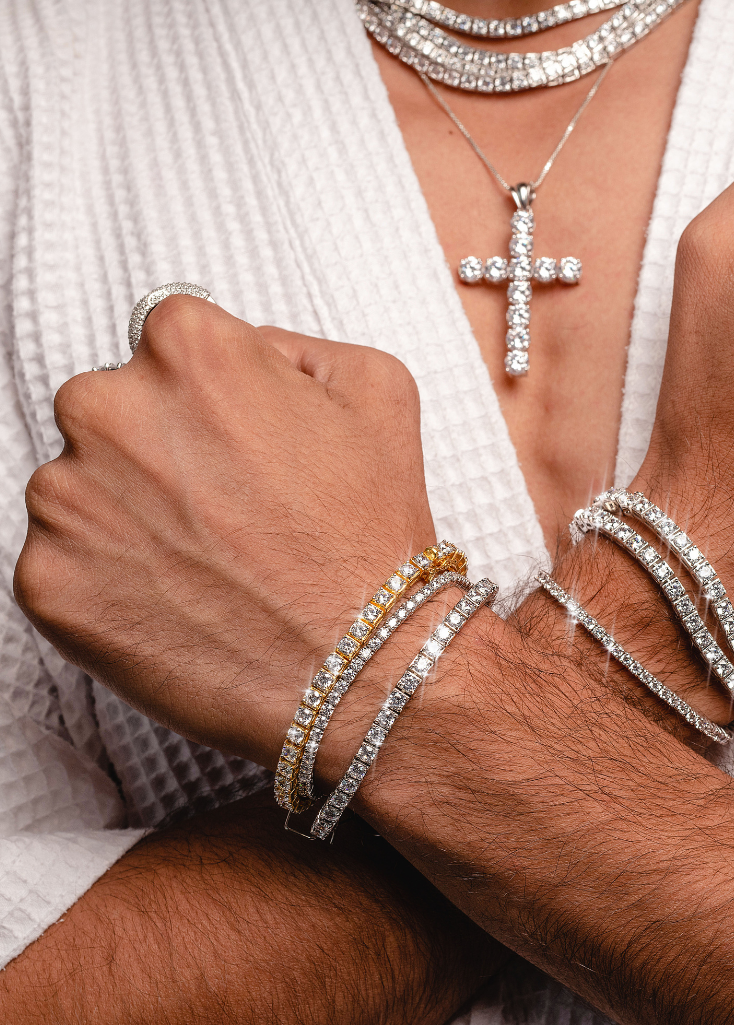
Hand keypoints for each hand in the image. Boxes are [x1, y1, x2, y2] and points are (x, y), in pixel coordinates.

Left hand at [14, 299, 435, 766]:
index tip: (238, 441)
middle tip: (227, 508)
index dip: (214, 396)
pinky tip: (180, 597)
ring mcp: (69, 499)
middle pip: (113, 409)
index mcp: (188, 350)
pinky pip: (66, 563)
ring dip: (132, 515)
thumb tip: (247, 353)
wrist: (360, 665)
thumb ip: (296, 346)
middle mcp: (109, 409)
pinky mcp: (48, 582)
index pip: (169, 342)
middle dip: (161, 449)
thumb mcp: (379, 391)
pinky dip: (112, 581)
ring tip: (209, 560)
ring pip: (82, 487)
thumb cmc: (369, 539)